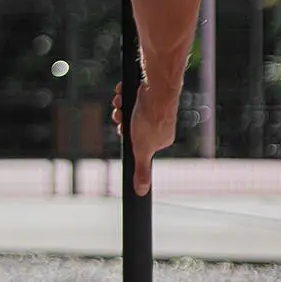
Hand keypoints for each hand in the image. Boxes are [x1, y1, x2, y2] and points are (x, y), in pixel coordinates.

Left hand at [111, 81, 176, 195]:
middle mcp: (159, 123)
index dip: (126, 134)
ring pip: (129, 108)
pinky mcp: (150, 92)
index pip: (136, 140)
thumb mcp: (141, 149)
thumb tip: (141, 192)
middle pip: (131, 123)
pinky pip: (131, 94)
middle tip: (120, 115)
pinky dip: (123, 93)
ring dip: (120, 105)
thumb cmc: (151, 119)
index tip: (122, 130)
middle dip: (121, 117)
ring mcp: (155, 106)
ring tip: (121, 102)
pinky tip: (123, 92)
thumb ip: (142, 170)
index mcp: (160, 139)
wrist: (156, 89)